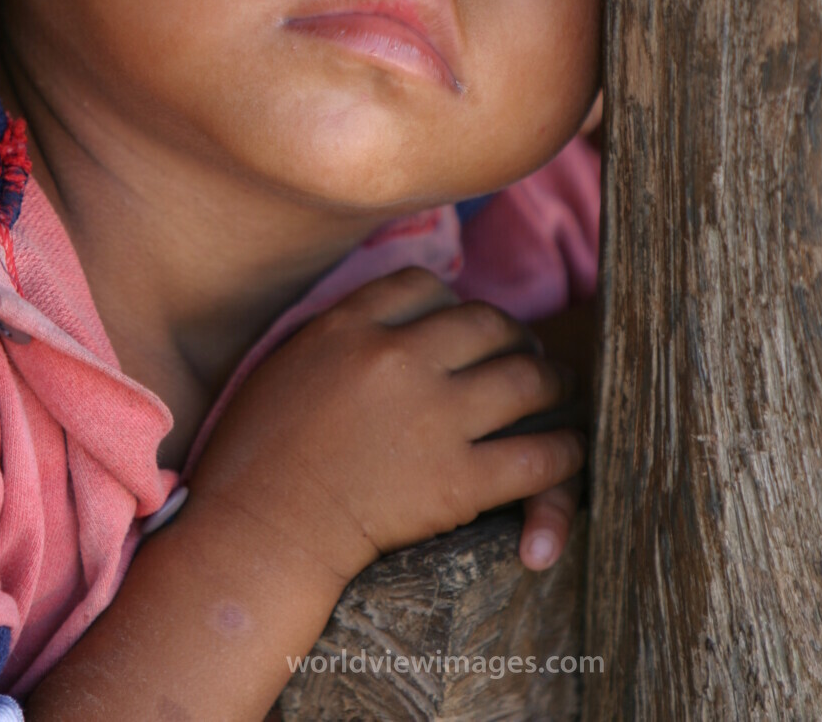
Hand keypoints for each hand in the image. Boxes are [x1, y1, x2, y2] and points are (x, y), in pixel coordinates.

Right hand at [186, 266, 584, 586]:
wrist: (257, 534)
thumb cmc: (253, 457)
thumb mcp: (284, 363)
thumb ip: (336, 334)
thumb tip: (375, 320)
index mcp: (350, 327)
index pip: (425, 286)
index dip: (452, 302)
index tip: (461, 322)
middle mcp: (397, 359)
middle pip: (486, 323)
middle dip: (514, 335)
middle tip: (524, 350)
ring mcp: (432, 417)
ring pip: (524, 379)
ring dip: (550, 382)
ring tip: (556, 388)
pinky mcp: (456, 480)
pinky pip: (536, 456)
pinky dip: (564, 451)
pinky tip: (568, 450)